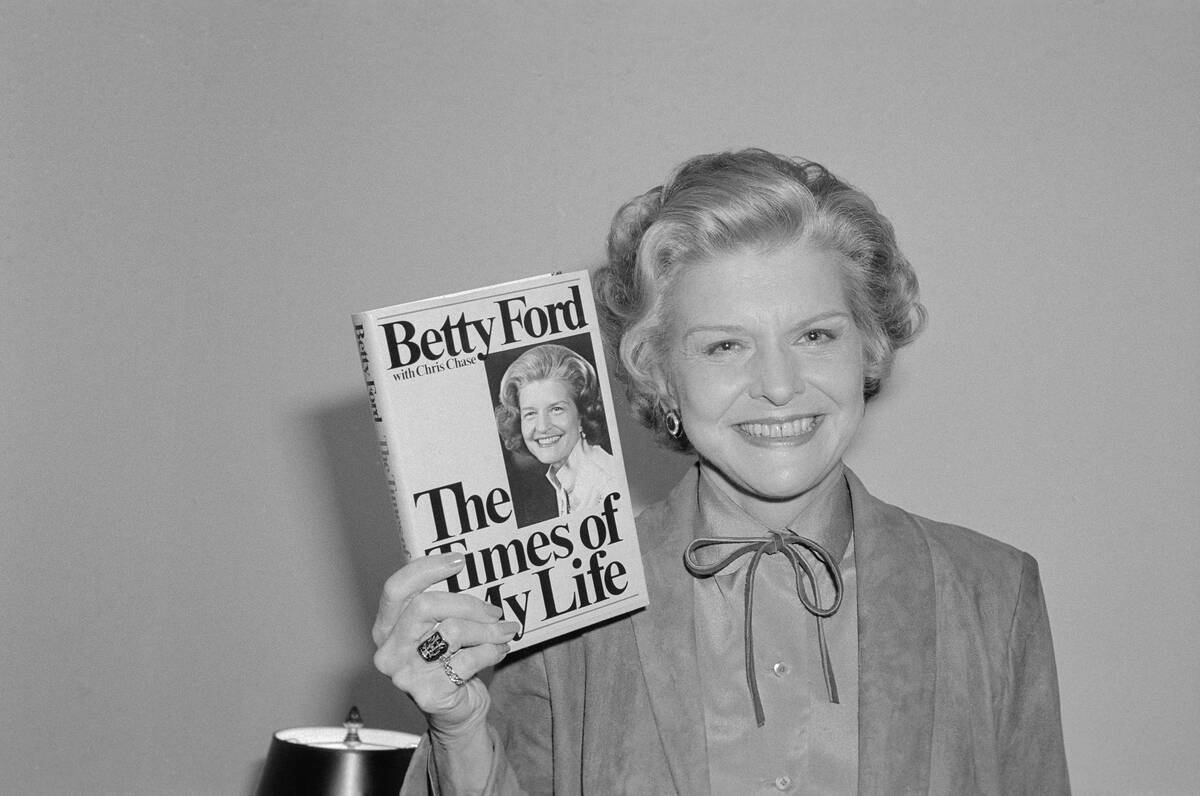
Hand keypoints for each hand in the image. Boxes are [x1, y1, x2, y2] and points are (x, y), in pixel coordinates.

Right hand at [372, 554, 519, 730]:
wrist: (456, 714)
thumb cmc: (449, 664)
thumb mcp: (439, 630)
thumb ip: (445, 606)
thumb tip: (475, 575)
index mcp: (387, 628)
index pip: (397, 589)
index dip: (426, 569)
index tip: (458, 560)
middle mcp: (389, 651)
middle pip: (426, 605)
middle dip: (468, 604)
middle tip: (494, 611)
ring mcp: (405, 675)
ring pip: (452, 631)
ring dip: (488, 630)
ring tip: (505, 631)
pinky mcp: (428, 694)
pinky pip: (468, 659)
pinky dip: (492, 651)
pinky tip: (500, 650)